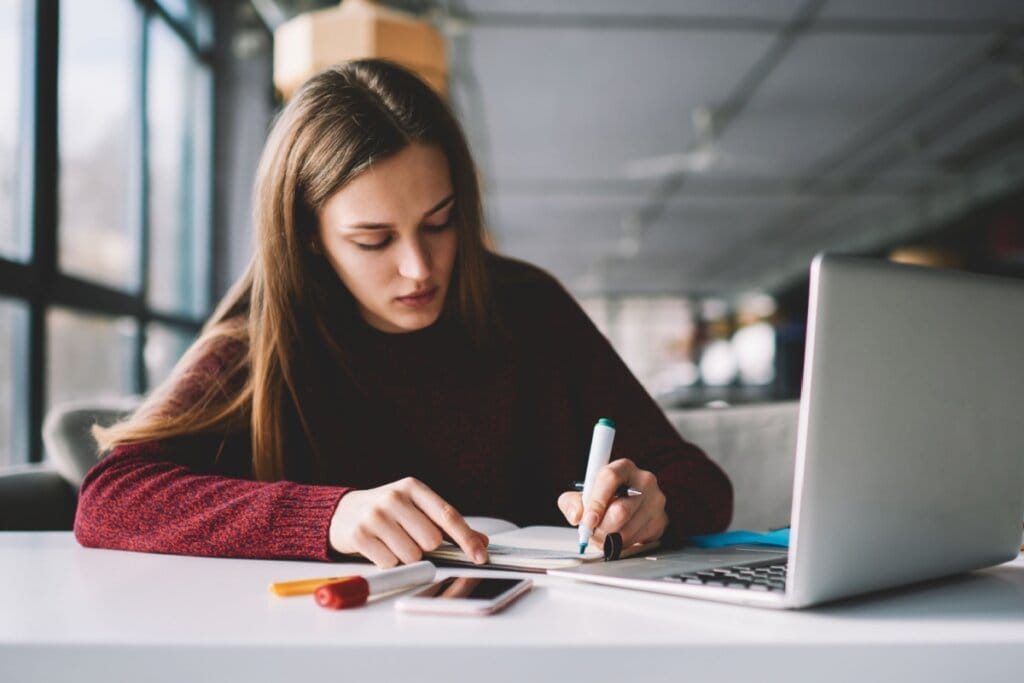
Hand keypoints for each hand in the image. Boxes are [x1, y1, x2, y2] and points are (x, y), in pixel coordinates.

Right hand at [329, 477, 488, 567]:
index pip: (448, 515)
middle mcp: (394, 498)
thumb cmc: (387, 512)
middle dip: (427, 549)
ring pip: (411, 555)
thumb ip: (447, 525)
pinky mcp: (360, 535)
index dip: (467, 538)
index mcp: (413, 487)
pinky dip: (390, 563)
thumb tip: (481, 542)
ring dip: (407, 558)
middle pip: (431, 540)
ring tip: (393, 544)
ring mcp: (376, 516)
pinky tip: (380, 549)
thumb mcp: (416, 509)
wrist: (342, 512)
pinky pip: (390, 563)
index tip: (481, 556)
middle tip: (411, 540)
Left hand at [557, 459, 667, 547]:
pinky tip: (616, 537)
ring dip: (609, 540)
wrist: (625, 507)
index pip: (609, 479)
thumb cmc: (603, 498)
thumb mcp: (580, 495)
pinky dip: (622, 544)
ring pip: (628, 529)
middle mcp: (644, 480)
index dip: (596, 502)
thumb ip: (571, 502)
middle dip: (601, 528)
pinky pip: (638, 540)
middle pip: (621, 510)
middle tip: (591, 534)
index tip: (588, 520)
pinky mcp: (661, 521)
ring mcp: (656, 501)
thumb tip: (577, 516)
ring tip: (601, 536)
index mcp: (623, 467)